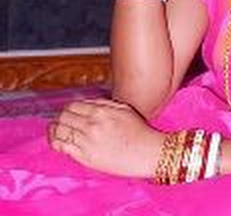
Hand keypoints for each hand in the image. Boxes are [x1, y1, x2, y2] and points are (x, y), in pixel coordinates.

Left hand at [48, 98, 163, 177]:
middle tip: (61, 121)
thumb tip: (87, 103)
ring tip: (55, 130)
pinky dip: (56, 142)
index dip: (68, 108)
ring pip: (60, 131)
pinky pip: (63, 147)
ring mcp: (87, 141)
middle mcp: (92, 124)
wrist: (147, 152)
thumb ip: (104, 103)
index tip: (69, 112)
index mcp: (102, 111)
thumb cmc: (139, 131)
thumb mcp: (124, 109)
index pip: (74, 106)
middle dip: (60, 118)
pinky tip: (57, 141)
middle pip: (64, 117)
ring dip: (55, 129)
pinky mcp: (86, 157)